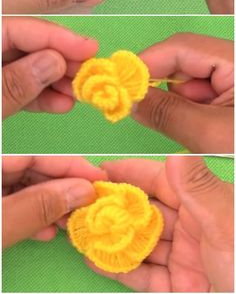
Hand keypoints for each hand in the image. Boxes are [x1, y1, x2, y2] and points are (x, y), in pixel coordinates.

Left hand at [2, 17, 98, 118]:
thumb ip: (17, 81)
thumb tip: (55, 63)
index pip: (25, 29)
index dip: (60, 38)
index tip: (90, 49)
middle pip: (29, 45)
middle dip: (61, 59)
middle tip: (90, 72)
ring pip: (26, 66)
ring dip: (55, 80)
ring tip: (79, 93)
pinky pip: (17, 85)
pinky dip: (39, 95)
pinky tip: (61, 103)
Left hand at [2, 155, 106, 247]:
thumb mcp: (3, 223)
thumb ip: (39, 205)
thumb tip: (82, 191)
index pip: (36, 154)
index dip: (70, 165)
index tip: (98, 179)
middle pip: (32, 169)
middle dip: (62, 188)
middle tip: (89, 205)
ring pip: (25, 188)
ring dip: (50, 206)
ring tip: (71, 222)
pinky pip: (13, 204)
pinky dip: (31, 217)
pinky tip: (46, 231)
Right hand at [87, 156, 233, 292]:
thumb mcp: (226, 225)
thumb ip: (199, 190)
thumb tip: (174, 155)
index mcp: (206, 204)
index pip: (162, 180)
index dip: (131, 173)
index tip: (99, 169)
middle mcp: (194, 227)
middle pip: (146, 212)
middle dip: (114, 207)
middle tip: (79, 202)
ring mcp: (186, 258)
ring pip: (141, 243)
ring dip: (111, 237)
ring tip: (79, 229)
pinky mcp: (181, 288)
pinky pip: (145, 275)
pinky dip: (120, 269)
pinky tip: (95, 259)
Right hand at [133, 33, 233, 152]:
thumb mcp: (211, 134)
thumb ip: (167, 113)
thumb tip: (129, 100)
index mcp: (234, 58)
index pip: (180, 46)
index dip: (146, 63)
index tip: (121, 86)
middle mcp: (233, 60)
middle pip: (183, 62)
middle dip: (167, 92)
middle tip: (159, 119)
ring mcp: (234, 77)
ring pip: (191, 82)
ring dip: (183, 106)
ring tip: (201, 133)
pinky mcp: (234, 94)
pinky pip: (203, 95)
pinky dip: (195, 113)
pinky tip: (208, 131)